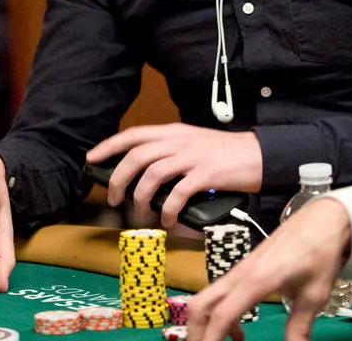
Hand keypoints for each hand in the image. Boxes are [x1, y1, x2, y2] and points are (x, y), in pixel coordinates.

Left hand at [85, 123, 262, 226]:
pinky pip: (177, 193)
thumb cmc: (225, 153)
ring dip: (140, 197)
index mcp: (173, 132)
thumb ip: (169, 152)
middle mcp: (178, 141)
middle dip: (119, 178)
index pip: (134, 135)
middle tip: (114, 199)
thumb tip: (142, 173)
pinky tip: (166, 220)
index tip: (92, 159)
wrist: (259, 155)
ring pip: (152, 174)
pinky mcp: (206, 175)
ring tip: (139, 214)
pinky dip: (167, 209)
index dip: (109, 146)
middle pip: (137, 156)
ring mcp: (192, 157)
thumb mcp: (192, 143)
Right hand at [187, 198, 351, 340]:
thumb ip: (299, 328)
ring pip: (206, 298)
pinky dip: (219, 314)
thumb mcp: (314, 296)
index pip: (222, 315)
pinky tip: (238, 332)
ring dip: (205, 324)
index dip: (211, 340)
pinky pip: (220, 293)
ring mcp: (239, 270)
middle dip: (195, 332)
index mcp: (256, 281)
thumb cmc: (319, 255)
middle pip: (200, 305)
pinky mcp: (243, 268)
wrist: (322, 219)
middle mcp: (239, 274)